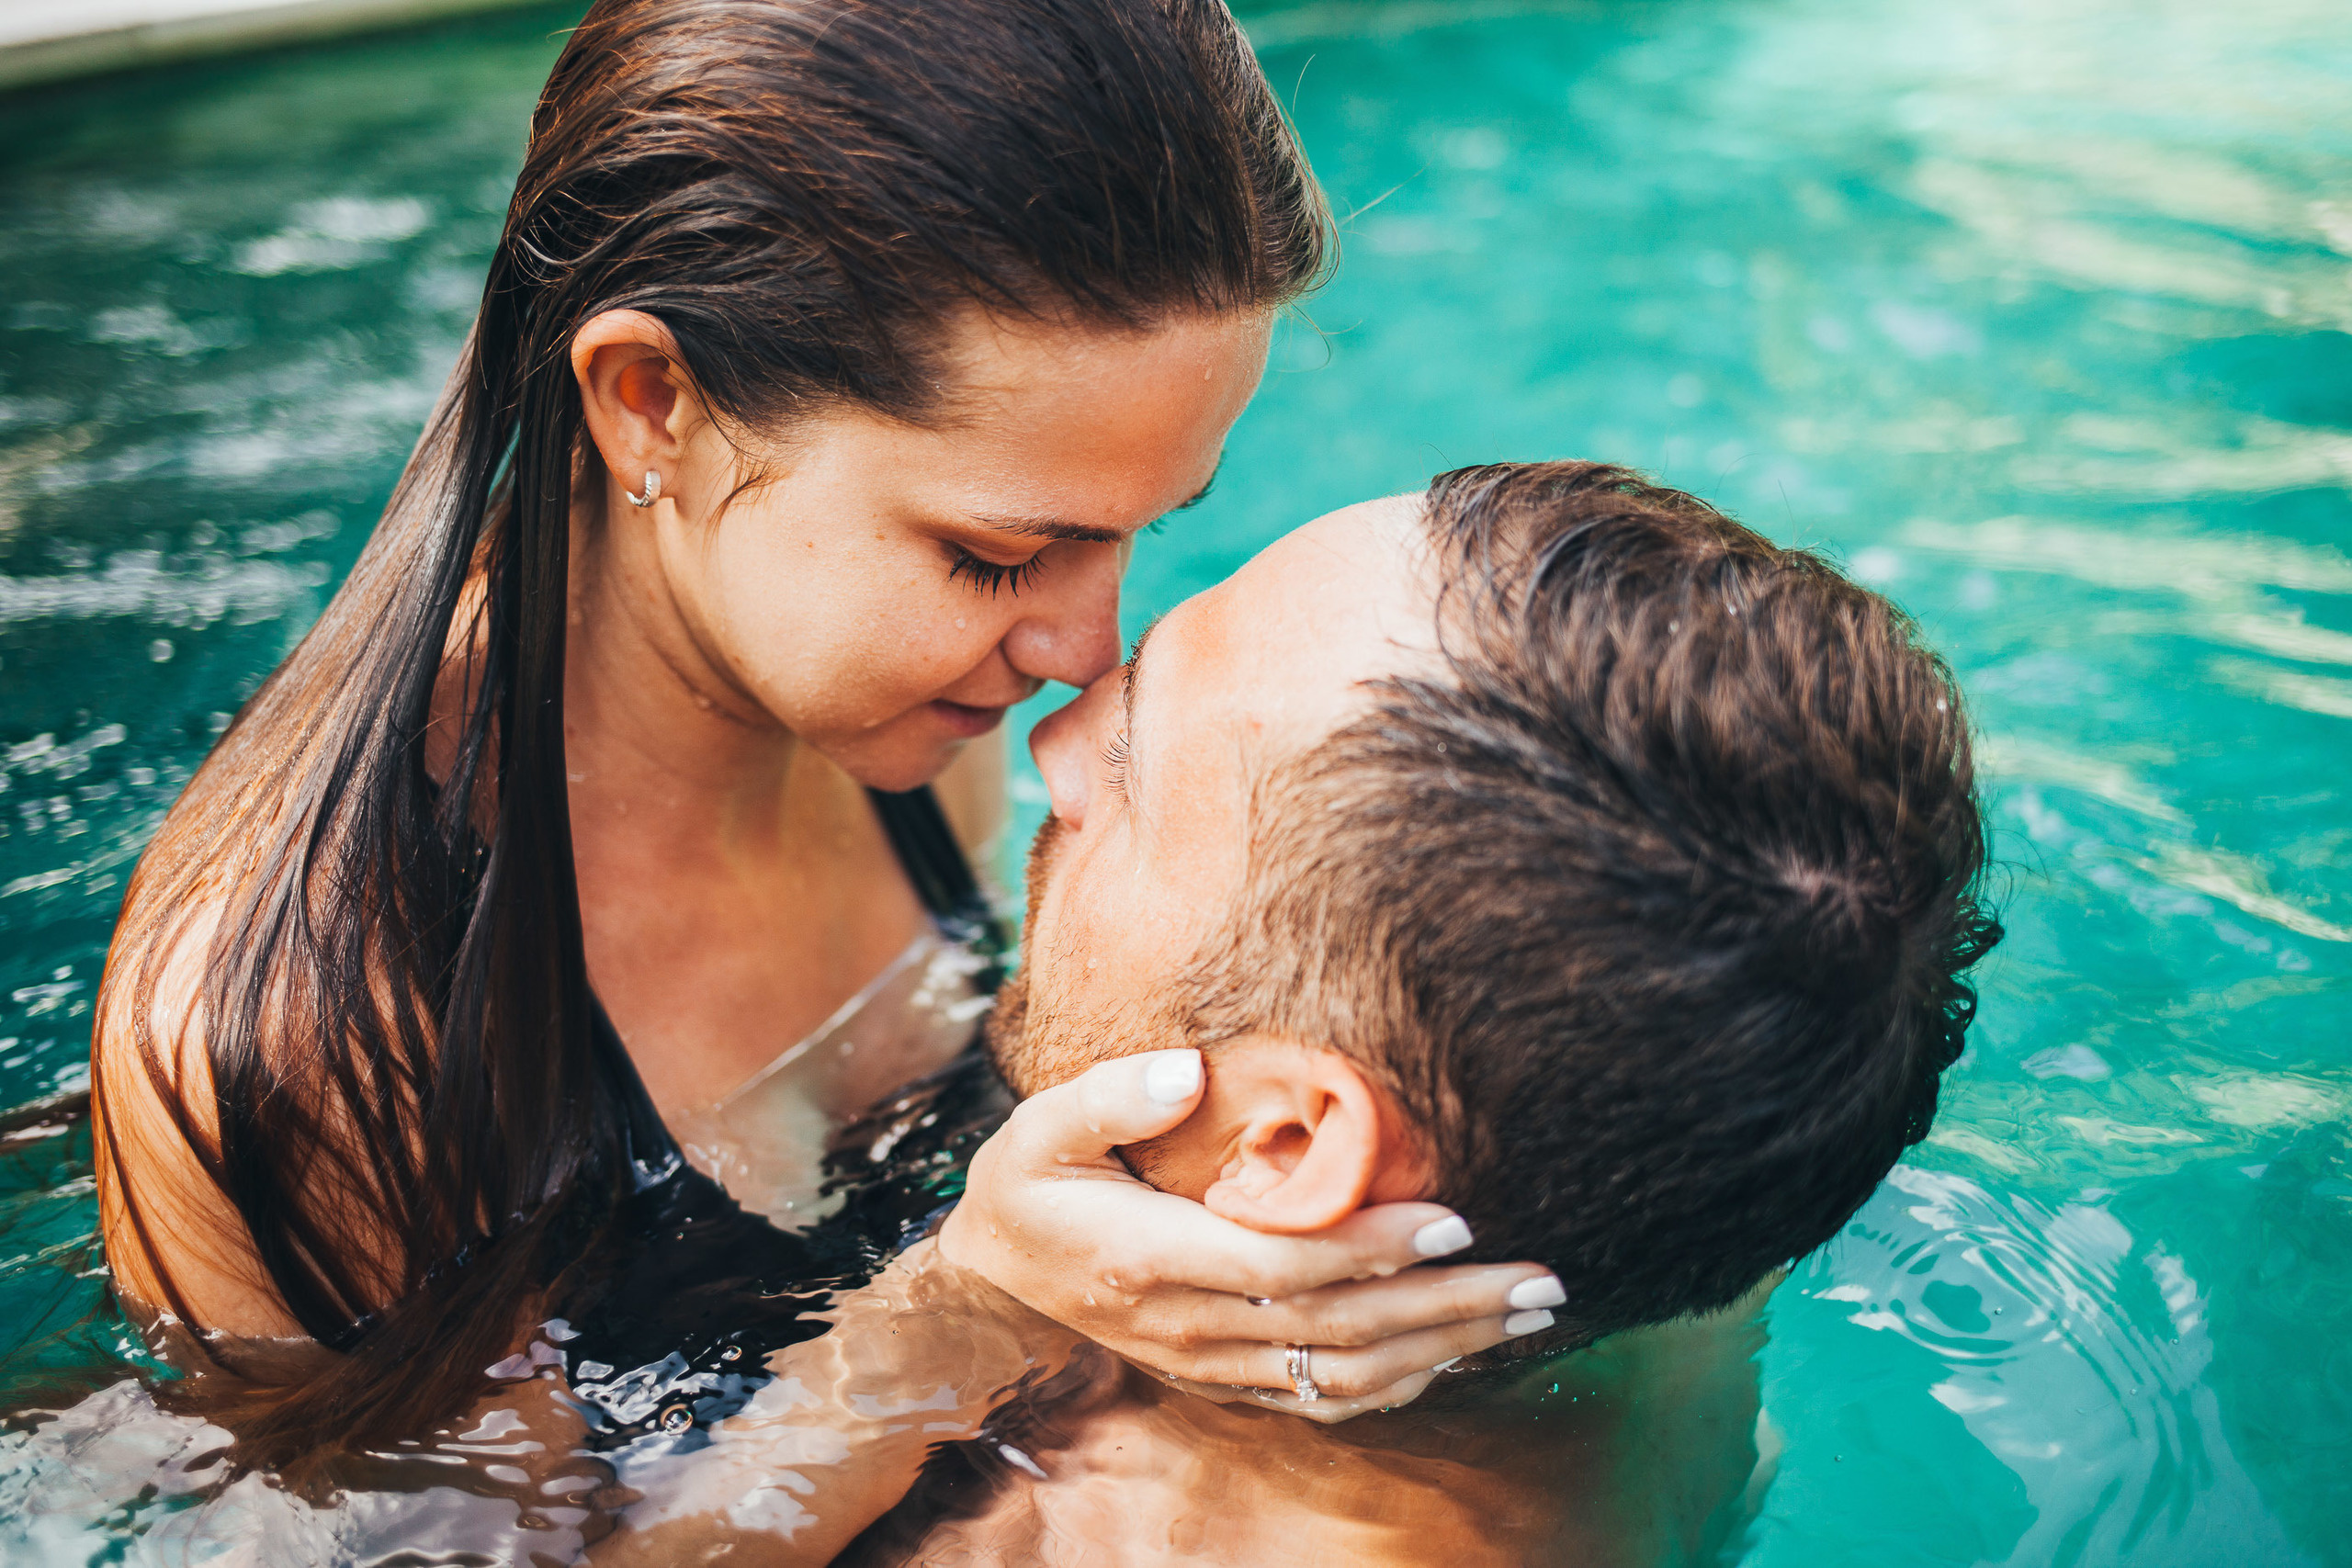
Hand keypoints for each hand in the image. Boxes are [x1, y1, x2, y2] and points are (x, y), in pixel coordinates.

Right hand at [936, 1049, 1563, 1418]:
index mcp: (1153, 1260)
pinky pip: (1325, 1398)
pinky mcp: (1228, 1381)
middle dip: (1447, 1305)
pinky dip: (1401, 1383)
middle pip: (1340, 1328)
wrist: (992, 1288)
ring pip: (1346, 1372)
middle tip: (1540, 1278)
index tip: (1454, 1220)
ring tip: (1529, 1310)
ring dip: (1445, 1346)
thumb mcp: (1037, 1129)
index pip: (1284, 1264)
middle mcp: (1194, 1326)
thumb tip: (1186, 1072)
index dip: (1372, 1247)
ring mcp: (1214, 1364)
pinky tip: (1459, 1353)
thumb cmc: (1028, 1191)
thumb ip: (1107, 1097)